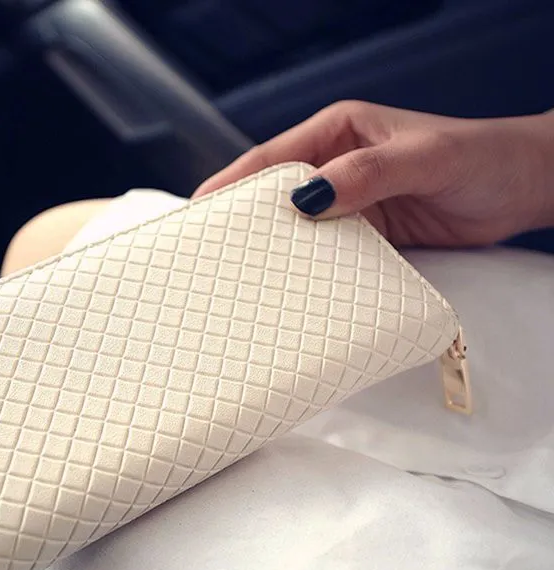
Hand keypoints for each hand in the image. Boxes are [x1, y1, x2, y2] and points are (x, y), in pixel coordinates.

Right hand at [194, 101, 553, 246]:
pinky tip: (292, 284)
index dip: (232, 184)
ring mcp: (349, 202)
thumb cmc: (482, 158)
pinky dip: (307, 267)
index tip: (201, 212)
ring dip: (273, 249)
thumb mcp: (423, 158)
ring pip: (296, 227)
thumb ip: (366, 173)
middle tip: (210, 252)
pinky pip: (326, 251)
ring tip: (241, 275)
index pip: (272, 157)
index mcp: (339, 131)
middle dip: (242, 221)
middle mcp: (337, 165)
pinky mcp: (365, 233)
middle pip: (274, 195)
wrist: (522, 189)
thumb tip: (308, 198)